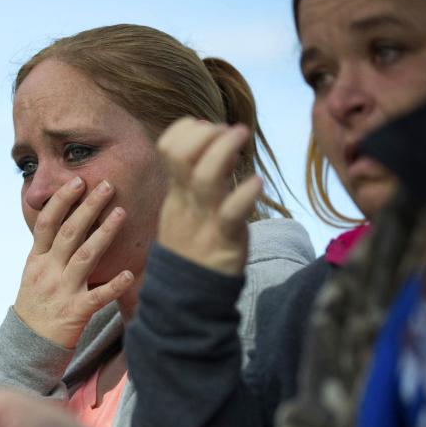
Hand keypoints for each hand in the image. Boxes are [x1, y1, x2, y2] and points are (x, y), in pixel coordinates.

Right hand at [14, 177, 134, 348]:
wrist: (28, 345)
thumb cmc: (36, 305)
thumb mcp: (33, 273)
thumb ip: (48, 248)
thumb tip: (63, 217)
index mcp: (37, 260)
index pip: (47, 223)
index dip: (61, 200)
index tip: (77, 181)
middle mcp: (48, 271)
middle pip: (69, 233)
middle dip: (88, 207)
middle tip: (106, 185)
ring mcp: (62, 291)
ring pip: (84, 257)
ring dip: (104, 233)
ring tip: (121, 213)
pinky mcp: (75, 312)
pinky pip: (98, 296)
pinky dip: (114, 285)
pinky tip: (130, 273)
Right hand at [156, 119, 264, 275]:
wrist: (187, 298)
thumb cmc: (194, 247)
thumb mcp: (186, 209)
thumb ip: (198, 179)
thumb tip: (220, 146)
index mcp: (176, 193)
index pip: (168, 147)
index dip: (188, 129)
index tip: (210, 129)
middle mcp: (187, 202)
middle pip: (183, 156)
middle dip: (207, 132)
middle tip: (231, 131)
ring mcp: (204, 220)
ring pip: (206, 178)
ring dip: (225, 149)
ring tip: (242, 137)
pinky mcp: (225, 240)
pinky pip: (232, 214)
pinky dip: (245, 194)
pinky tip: (257, 183)